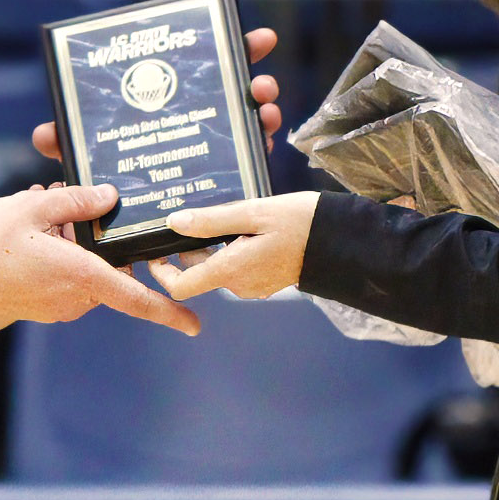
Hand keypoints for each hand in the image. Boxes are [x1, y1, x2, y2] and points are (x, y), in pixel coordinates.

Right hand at [0, 185, 199, 334]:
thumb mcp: (32, 207)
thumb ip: (77, 201)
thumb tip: (111, 197)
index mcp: (80, 276)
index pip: (136, 299)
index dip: (170, 312)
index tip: (196, 324)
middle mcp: (74, 299)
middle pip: (109, 270)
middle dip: (100, 241)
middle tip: (66, 208)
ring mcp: (56, 307)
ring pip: (85, 272)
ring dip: (74, 246)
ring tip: (39, 215)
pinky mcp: (40, 307)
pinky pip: (64, 279)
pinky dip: (58, 256)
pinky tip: (30, 233)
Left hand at [34, 25, 283, 166]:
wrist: (126, 220)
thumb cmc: (109, 171)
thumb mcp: (90, 154)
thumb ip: (69, 142)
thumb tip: (44, 134)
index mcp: (168, 95)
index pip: (203, 60)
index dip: (231, 46)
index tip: (256, 37)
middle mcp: (197, 108)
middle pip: (232, 80)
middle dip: (251, 69)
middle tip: (259, 68)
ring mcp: (216, 137)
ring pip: (247, 114)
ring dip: (260, 105)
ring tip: (263, 103)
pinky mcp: (227, 169)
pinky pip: (248, 154)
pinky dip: (259, 144)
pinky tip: (264, 140)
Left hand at [152, 194, 317, 303]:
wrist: (340, 241)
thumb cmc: (301, 222)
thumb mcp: (253, 213)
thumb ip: (212, 220)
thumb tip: (174, 222)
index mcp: (231, 270)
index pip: (180, 287)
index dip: (162, 271)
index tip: (158, 249)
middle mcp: (239, 285)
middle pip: (198, 273)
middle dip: (191, 248)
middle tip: (197, 215)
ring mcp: (253, 286)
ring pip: (218, 267)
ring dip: (213, 246)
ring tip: (226, 216)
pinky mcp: (265, 281)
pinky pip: (237, 267)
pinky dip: (232, 250)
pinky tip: (245, 228)